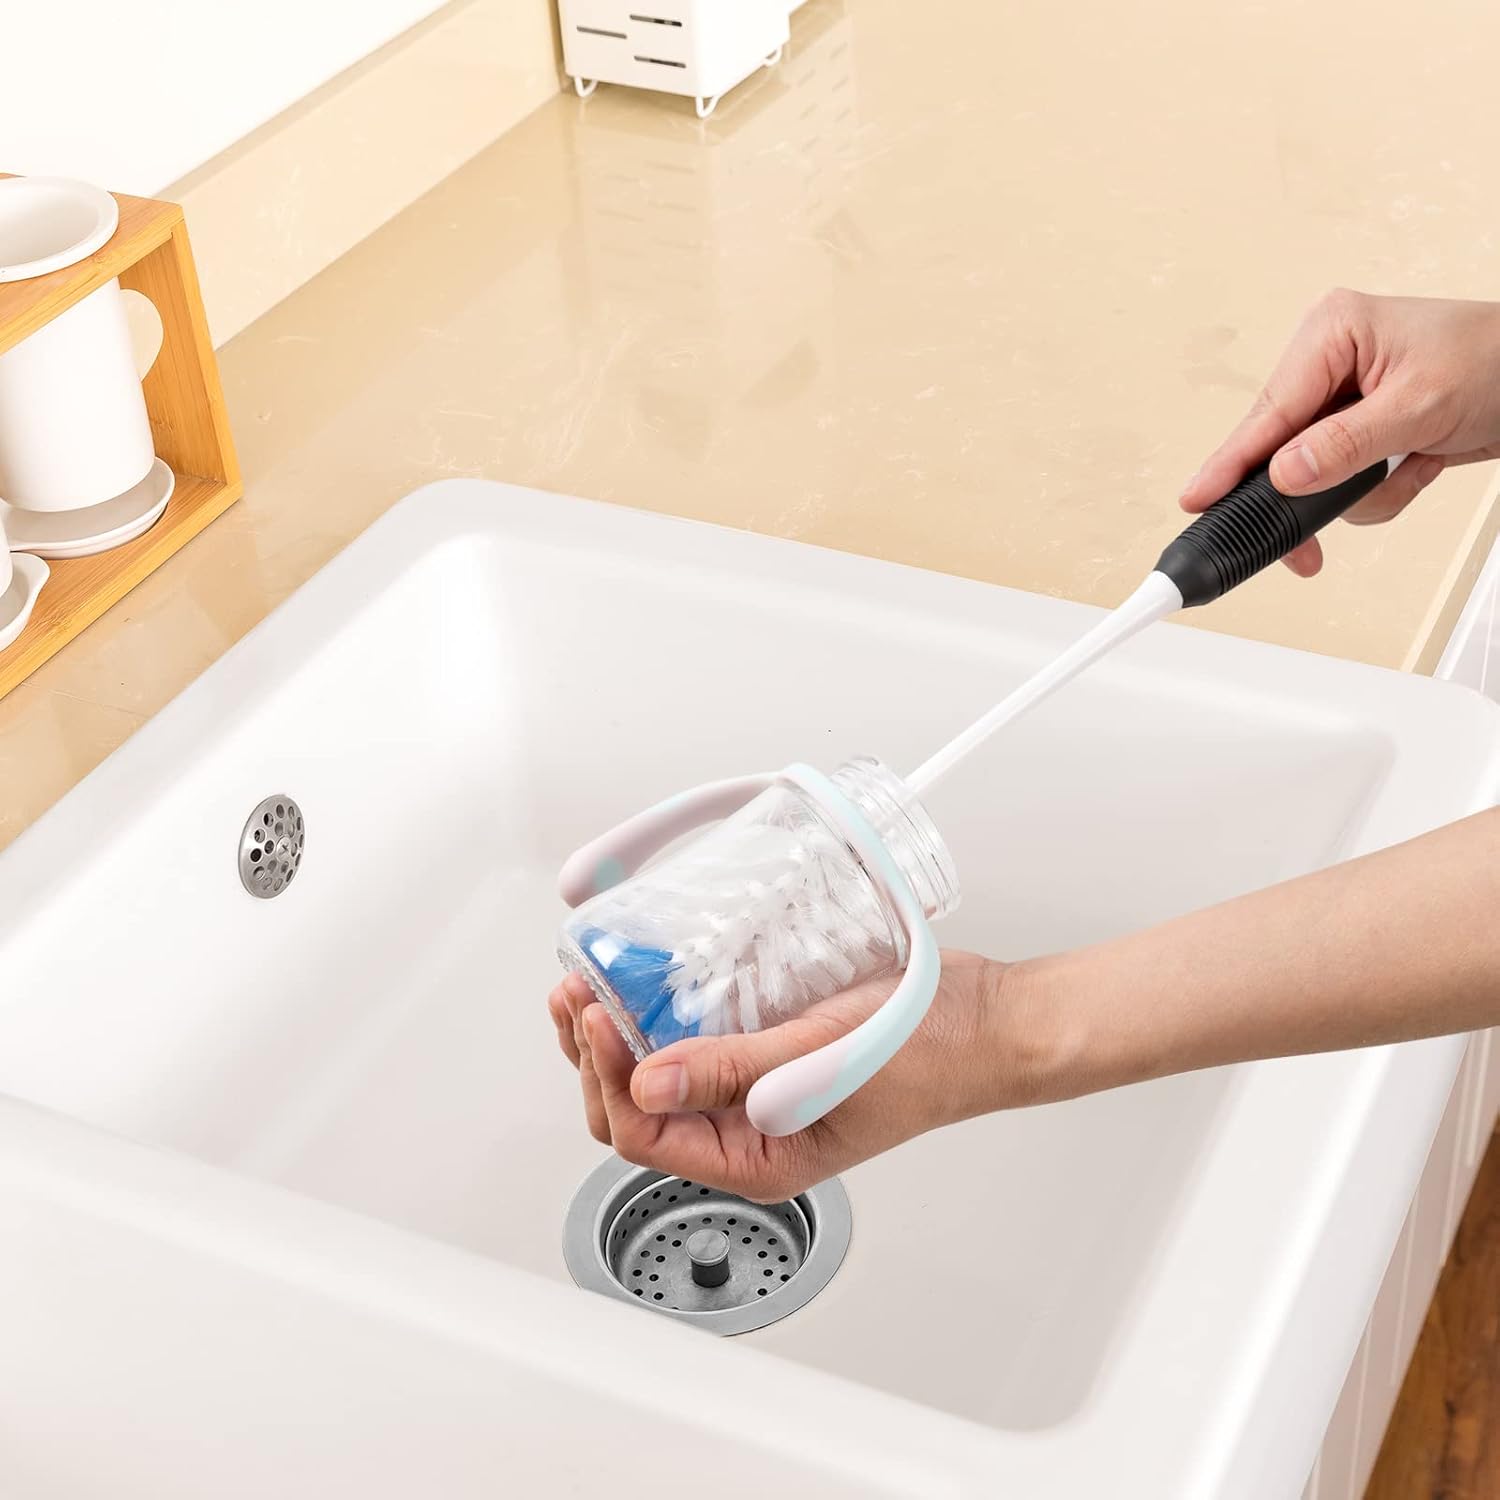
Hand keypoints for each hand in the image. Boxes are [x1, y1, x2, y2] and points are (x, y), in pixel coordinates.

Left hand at [547, 953, 1049, 1200]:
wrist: (983, 1018)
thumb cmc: (927, 1057)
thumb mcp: (822, 1064)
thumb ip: (732, 1075)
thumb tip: (645, 1089)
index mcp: (755, 1161)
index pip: (646, 1137)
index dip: (608, 1078)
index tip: (599, 1016)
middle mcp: (743, 1133)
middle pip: (636, 1111)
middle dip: (594, 1057)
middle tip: (577, 994)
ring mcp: (749, 1089)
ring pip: (654, 1075)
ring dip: (614, 1034)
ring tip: (590, 984)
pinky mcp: (760, 1047)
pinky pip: (690, 1040)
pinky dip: (655, 1014)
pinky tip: (641, 981)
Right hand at [1181, 292, 1499, 575]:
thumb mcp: (1420, 404)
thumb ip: (1346, 444)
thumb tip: (1285, 474)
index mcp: (1331, 333)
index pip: (1270, 412)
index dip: (1233, 463)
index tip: (1196, 499)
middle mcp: (1331, 364)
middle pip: (1283, 452)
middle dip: (1314, 492)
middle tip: (1300, 549)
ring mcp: (1346, 402)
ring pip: (1315, 477)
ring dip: (1365, 490)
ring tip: (1412, 465)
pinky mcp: (1364, 433)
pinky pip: (1346, 485)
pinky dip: (1386, 489)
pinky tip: (1420, 463)